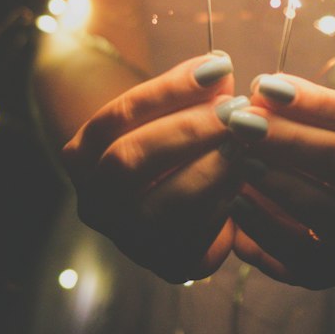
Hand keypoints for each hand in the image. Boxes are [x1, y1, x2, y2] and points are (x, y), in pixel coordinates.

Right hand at [61, 52, 246, 283]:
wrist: (182, 209)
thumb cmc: (175, 147)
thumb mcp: (173, 115)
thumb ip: (191, 94)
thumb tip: (220, 69)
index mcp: (82, 157)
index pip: (117, 117)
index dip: (168, 90)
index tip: (218, 67)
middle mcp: (95, 202)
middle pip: (129, 160)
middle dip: (188, 130)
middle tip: (236, 109)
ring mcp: (128, 239)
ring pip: (163, 203)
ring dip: (212, 166)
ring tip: (248, 139)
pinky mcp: (168, 265)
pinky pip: (197, 234)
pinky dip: (226, 200)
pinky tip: (252, 173)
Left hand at [223, 73, 334, 288]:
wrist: (306, 218)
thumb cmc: (301, 155)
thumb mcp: (303, 125)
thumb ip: (288, 109)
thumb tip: (259, 92)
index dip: (314, 101)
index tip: (264, 86)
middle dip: (292, 140)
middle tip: (243, 122)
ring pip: (330, 210)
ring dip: (281, 183)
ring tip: (239, 158)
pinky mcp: (329, 270)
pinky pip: (299, 254)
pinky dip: (265, 227)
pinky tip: (234, 201)